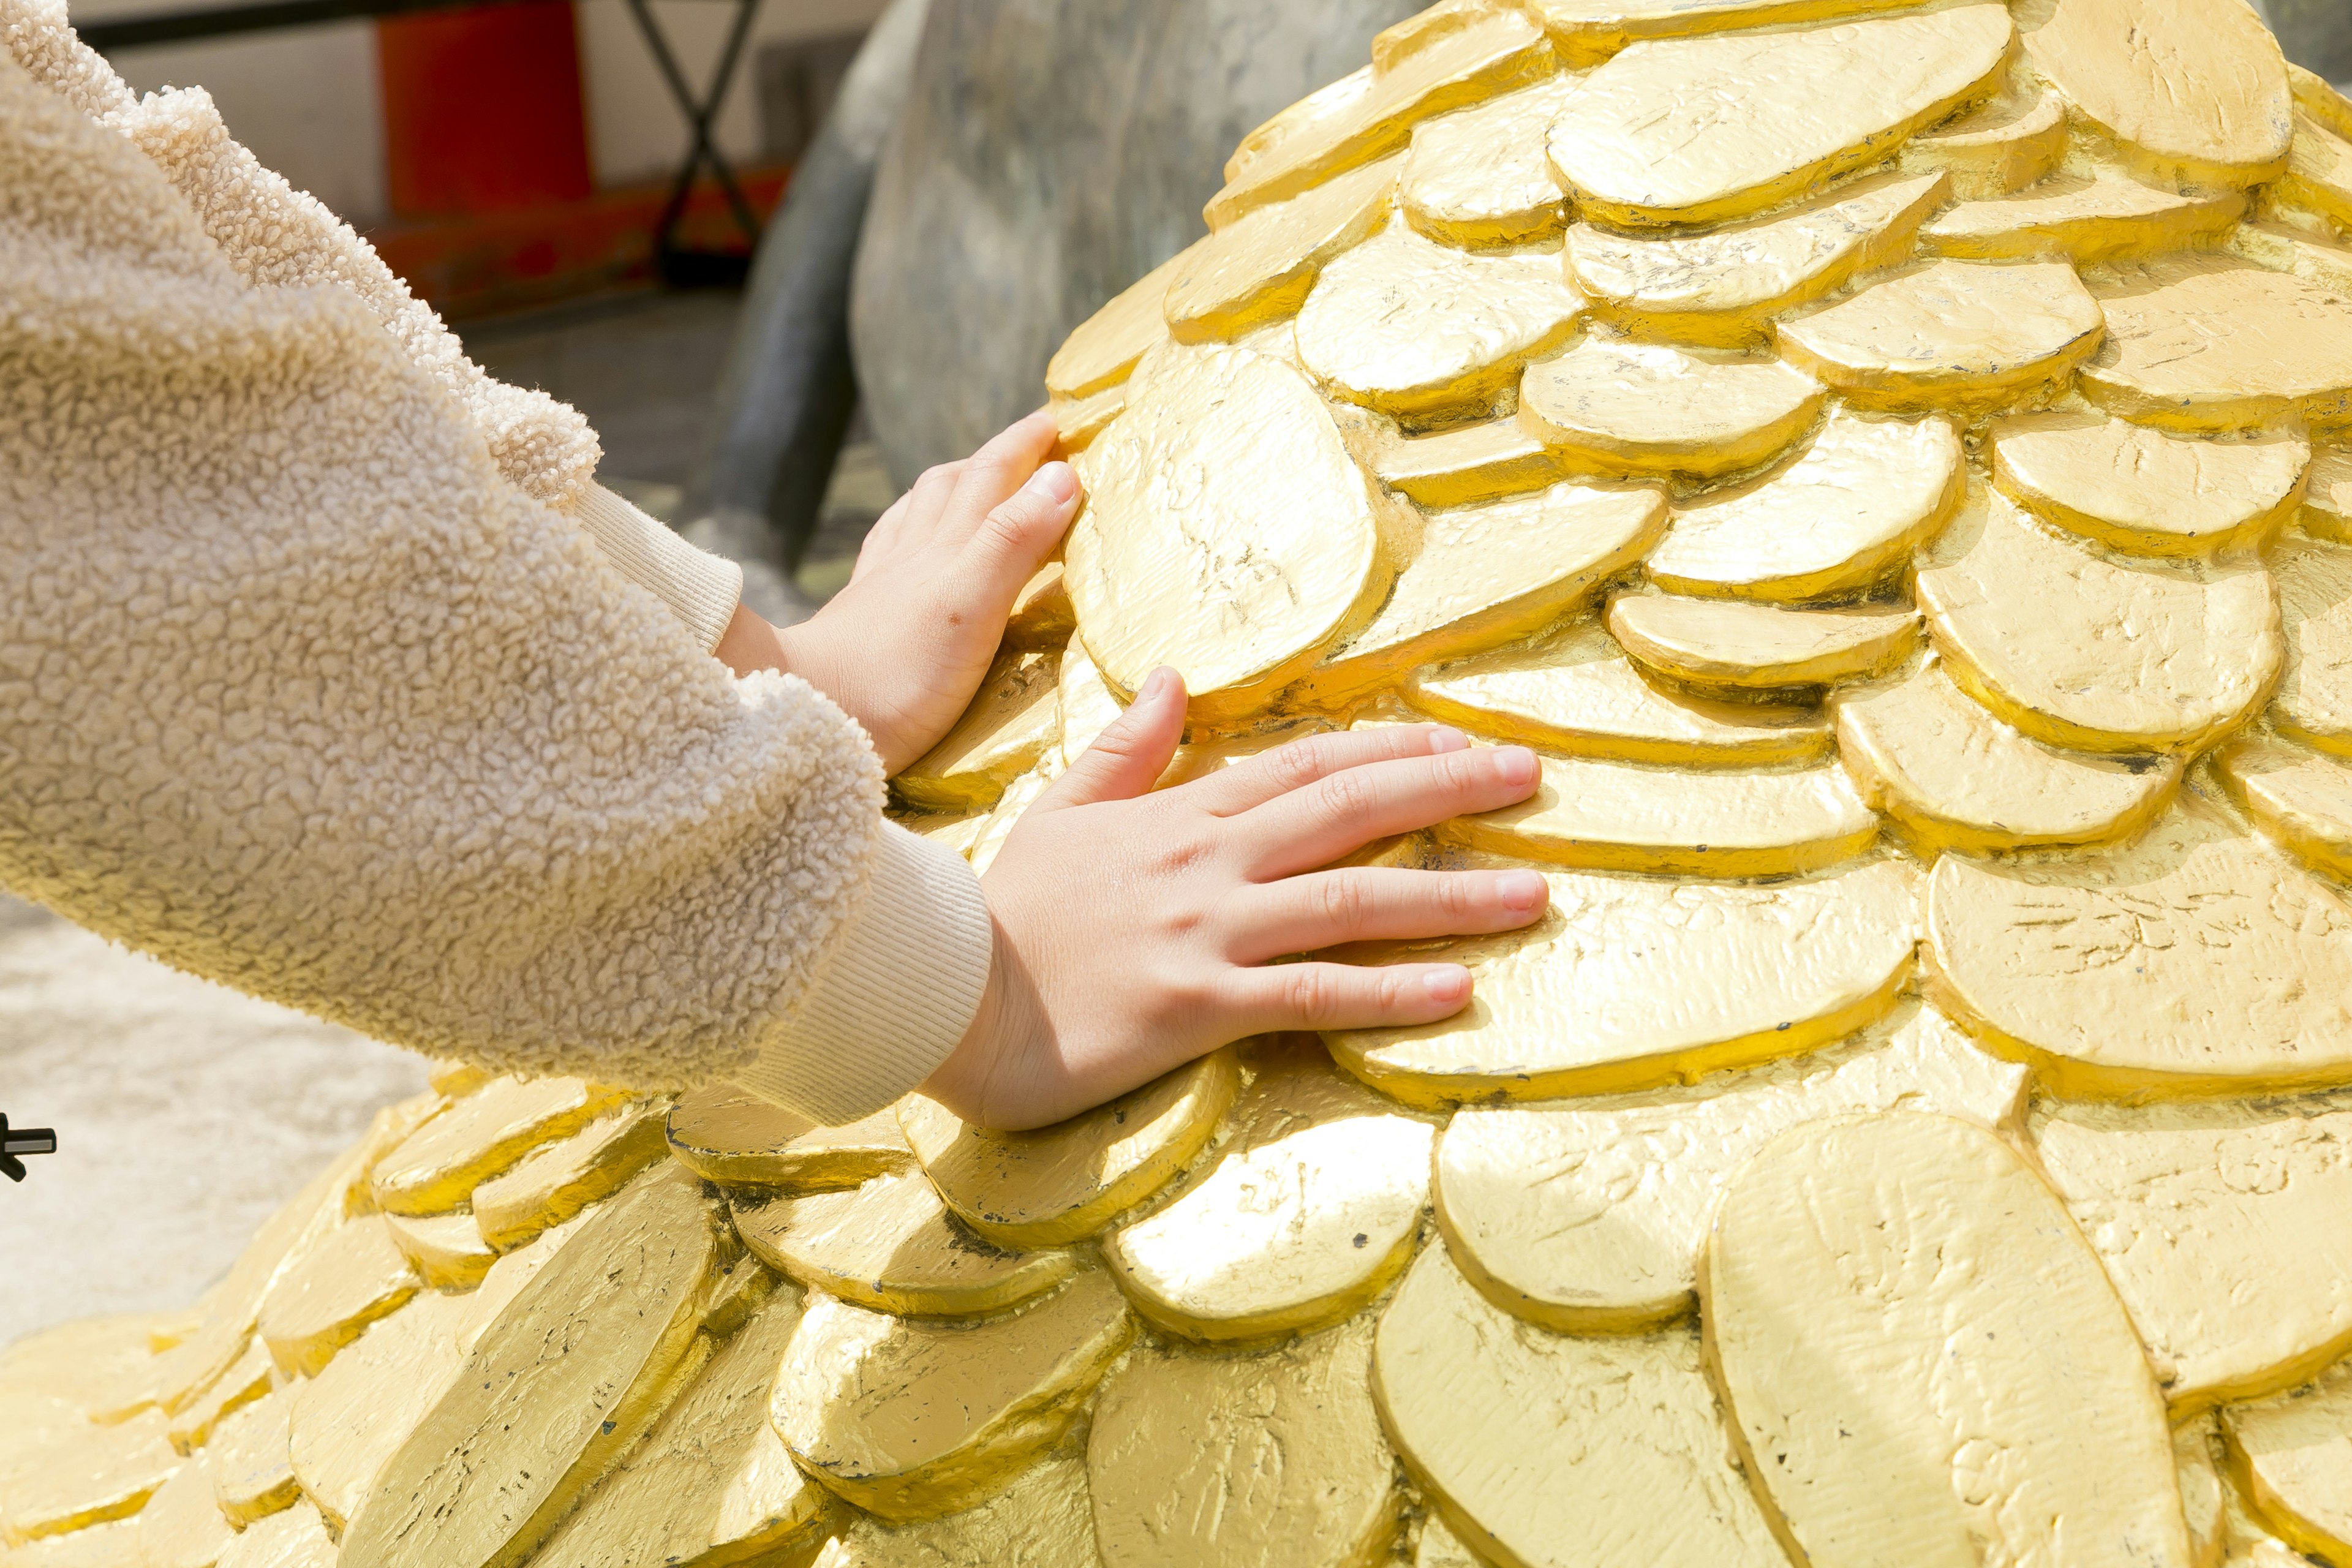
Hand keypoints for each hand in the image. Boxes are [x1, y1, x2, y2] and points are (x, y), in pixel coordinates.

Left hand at [714, 410, 1075, 772]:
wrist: (808, 712)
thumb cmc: (896, 673)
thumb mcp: (971, 605)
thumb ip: (1013, 540)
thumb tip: (1062, 474)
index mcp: (947, 548)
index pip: (992, 475)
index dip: (1027, 444)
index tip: (1061, 417)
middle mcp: (914, 553)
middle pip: (957, 484)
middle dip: (999, 455)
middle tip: (1034, 438)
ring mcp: (884, 582)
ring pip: (922, 510)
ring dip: (956, 483)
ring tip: (978, 476)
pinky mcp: (863, 613)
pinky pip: (890, 547)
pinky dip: (912, 524)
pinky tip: (912, 535)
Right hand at [921, 669, 1550, 1128]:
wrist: (943, 993)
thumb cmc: (1002, 912)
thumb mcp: (1059, 809)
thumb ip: (1125, 748)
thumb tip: (1168, 677)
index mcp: (1179, 814)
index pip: (1306, 765)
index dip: (1392, 751)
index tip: (1462, 741)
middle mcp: (1208, 861)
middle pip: (1349, 810)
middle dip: (1449, 790)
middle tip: (1533, 776)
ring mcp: (1207, 929)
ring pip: (1352, 900)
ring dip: (1451, 895)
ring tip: (1534, 892)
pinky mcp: (1198, 1003)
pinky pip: (1312, 994)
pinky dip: (1388, 991)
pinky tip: (1456, 990)